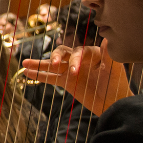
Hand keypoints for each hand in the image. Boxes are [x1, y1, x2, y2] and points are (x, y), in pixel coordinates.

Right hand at [19, 40, 133, 114]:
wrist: (114, 104)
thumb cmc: (117, 86)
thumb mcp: (114, 70)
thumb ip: (109, 54)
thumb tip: (108, 38)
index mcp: (92, 54)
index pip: (79, 52)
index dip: (75, 60)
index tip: (74, 72)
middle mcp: (80, 60)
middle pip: (64, 53)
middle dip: (56, 58)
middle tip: (54, 64)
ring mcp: (72, 70)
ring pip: (53, 64)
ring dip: (40, 63)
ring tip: (25, 63)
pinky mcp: (67, 82)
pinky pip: (51, 77)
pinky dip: (39, 75)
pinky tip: (27, 72)